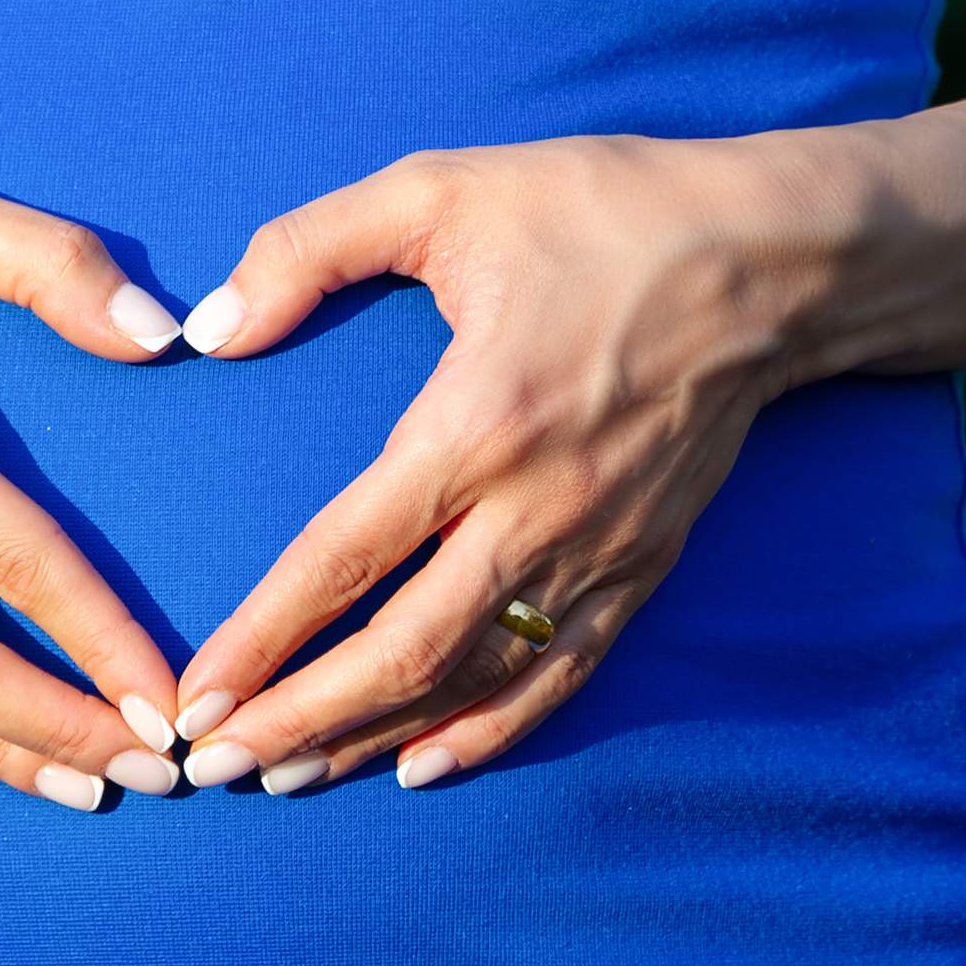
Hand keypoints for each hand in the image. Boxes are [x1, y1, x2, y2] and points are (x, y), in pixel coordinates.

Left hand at [166, 134, 841, 792]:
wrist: (769, 256)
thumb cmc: (597, 209)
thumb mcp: (440, 189)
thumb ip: (310, 248)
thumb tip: (209, 329)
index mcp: (478, 421)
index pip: (345, 557)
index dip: (263, 637)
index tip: (195, 698)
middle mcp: (537, 508)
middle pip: (401, 651)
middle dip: (300, 719)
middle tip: (216, 762)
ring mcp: (598, 549)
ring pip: (472, 679)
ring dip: (373, 738)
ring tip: (290, 776)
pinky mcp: (643, 565)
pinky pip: (557, 676)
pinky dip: (488, 732)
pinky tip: (423, 765)